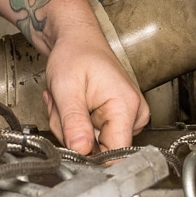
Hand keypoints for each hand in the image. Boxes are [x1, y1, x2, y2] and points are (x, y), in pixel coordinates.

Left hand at [42, 35, 149, 154]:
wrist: (76, 40)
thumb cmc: (75, 54)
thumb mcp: (66, 87)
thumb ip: (73, 122)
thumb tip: (80, 151)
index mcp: (125, 106)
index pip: (116, 153)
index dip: (90, 156)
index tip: (71, 142)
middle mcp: (133, 114)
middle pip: (100, 150)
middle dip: (73, 134)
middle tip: (62, 109)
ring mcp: (126, 117)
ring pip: (92, 144)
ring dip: (71, 128)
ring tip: (68, 102)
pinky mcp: (117, 118)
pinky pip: (92, 136)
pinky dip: (75, 124)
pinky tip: (74, 104)